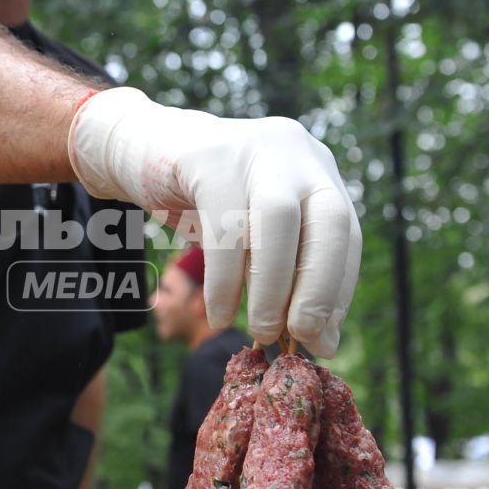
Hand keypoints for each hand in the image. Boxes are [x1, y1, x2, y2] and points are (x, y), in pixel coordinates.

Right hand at [69, 87, 360, 354]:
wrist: (143, 149)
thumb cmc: (204, 202)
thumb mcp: (254, 233)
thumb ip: (287, 271)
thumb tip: (321, 339)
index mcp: (316, 172)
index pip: (345, 236)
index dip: (338, 292)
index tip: (323, 340)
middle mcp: (296, 153)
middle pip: (328, 223)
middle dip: (319, 288)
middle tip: (303, 338)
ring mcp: (254, 148)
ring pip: (277, 222)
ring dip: (273, 288)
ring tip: (262, 333)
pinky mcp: (209, 156)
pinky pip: (224, 227)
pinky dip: (224, 281)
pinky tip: (219, 314)